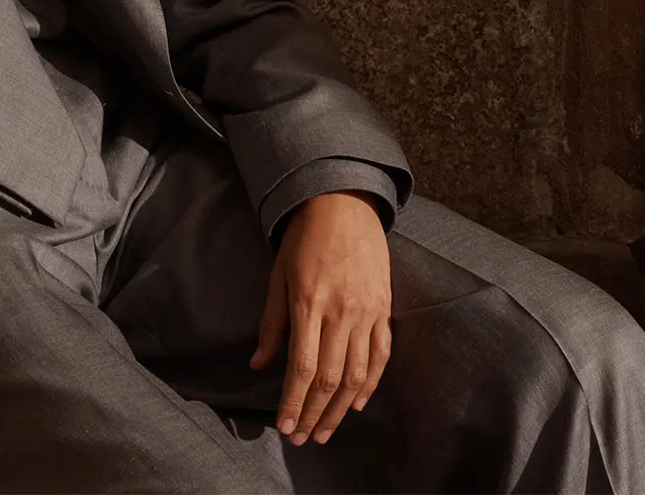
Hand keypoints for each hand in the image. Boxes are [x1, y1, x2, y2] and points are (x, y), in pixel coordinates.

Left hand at [249, 190, 391, 444]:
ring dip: (340, 408)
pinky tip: (355, 404)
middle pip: (331, 379)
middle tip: (302, 438)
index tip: (285, 426)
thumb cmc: (303, 241)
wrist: (344, 207)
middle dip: (314, 413)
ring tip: (325, 430)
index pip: (303, 368)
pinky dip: (370, 384)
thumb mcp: (278, 277)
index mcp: (309, 305)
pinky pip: (380, 355)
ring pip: (357, 374)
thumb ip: (272, 324)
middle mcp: (341, 314)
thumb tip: (259, 364)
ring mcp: (367, 314)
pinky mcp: (385, 310)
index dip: (294, 402)